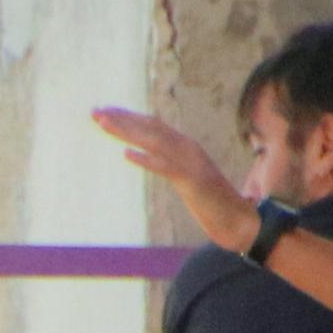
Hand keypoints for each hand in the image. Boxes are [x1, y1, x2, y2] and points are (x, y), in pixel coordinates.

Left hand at [89, 107, 260, 252]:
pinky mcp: (193, 182)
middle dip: (122, 118)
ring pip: (154, 142)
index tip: (104, 112)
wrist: (238, 220)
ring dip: (127, 131)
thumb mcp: (184, 178)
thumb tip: (145, 154)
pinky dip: (147, 160)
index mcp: (186, 146)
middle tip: (94, 112)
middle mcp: (188, 148)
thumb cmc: (211, 202)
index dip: (128, 117)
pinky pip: (166, 168)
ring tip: (103, 124)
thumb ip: (168, 163)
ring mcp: (191, 164)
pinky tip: (126, 154)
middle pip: (151, 128)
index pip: (153, 126)